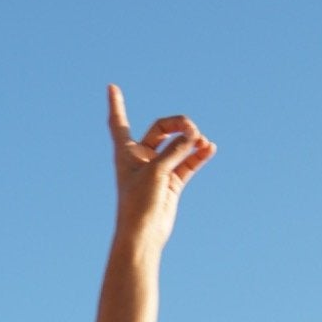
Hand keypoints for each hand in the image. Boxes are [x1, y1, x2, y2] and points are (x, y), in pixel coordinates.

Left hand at [107, 83, 216, 250]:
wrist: (144, 234)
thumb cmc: (139, 203)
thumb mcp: (156, 171)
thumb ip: (175, 151)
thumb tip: (194, 138)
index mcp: (126, 152)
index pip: (118, 122)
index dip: (116, 104)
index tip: (112, 87)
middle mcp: (141, 158)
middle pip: (161, 128)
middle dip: (178, 125)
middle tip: (192, 131)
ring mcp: (158, 169)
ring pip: (177, 145)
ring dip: (191, 140)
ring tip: (203, 141)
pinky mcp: (172, 182)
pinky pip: (188, 162)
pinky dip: (198, 155)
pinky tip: (209, 148)